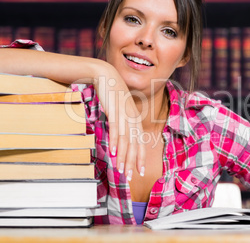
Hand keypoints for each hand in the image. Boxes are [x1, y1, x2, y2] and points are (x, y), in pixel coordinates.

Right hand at [94, 66, 145, 180]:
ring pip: (125, 140)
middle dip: (132, 163)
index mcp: (135, 120)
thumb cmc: (112, 95)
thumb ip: (122, 124)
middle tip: (128, 177)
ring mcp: (124, 114)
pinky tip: (112, 152)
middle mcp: (133, 119)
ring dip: (122, 156)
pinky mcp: (114, 110)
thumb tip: (119, 140)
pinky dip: (114, 141)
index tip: (138, 172)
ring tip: (120, 170)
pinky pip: (115, 128)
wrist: (106, 75)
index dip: (139, 158)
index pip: (140, 143)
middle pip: (134, 145)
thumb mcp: (120, 111)